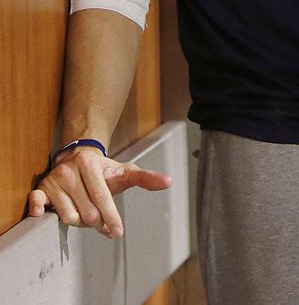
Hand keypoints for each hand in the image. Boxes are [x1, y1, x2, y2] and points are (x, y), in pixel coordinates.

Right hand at [27, 147, 171, 237]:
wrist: (78, 159)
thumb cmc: (103, 171)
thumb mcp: (124, 172)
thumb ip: (145, 178)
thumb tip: (168, 182)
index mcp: (90, 163)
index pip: (102, 197)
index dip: (111, 217)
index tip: (118, 232)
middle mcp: (69, 170)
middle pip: (86, 211)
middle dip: (96, 221)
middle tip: (100, 220)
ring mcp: (54, 180)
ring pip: (68, 215)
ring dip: (79, 221)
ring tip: (85, 212)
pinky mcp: (41, 189)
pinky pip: (36, 200)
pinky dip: (39, 207)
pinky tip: (41, 214)